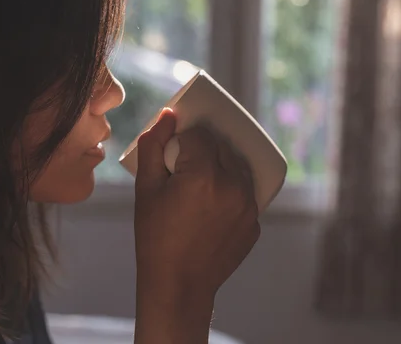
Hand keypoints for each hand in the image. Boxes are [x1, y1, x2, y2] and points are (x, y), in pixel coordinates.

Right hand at [133, 108, 259, 343]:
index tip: (174, 155)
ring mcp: (248, 206)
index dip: (184, 139)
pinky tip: (212, 206)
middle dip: (204, 150)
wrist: (178, 285)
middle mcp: (232, 186)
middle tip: (185, 170)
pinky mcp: (254, 223)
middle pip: (222, 147)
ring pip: (238, 167)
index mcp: (204, 175)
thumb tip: (167, 115)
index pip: (199, 135)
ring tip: (201, 185)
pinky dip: (231, 191)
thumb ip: (154, 146)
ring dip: (222, 166)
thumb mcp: (146, 189)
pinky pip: (245, 193)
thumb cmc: (156, 237)